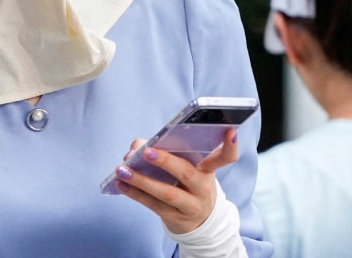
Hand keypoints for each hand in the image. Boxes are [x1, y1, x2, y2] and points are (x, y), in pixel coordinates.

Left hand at [110, 130, 239, 233]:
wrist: (199, 221)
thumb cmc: (187, 183)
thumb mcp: (186, 166)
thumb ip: (163, 149)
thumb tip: (137, 146)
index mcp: (208, 169)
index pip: (225, 157)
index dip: (230, 146)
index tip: (230, 131)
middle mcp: (203, 187)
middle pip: (186, 173)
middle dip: (166, 161)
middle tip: (147, 151)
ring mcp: (191, 205)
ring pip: (166, 193)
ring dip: (141, 180)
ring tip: (122, 169)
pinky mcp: (176, 217)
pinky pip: (153, 205)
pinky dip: (135, 193)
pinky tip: (121, 183)